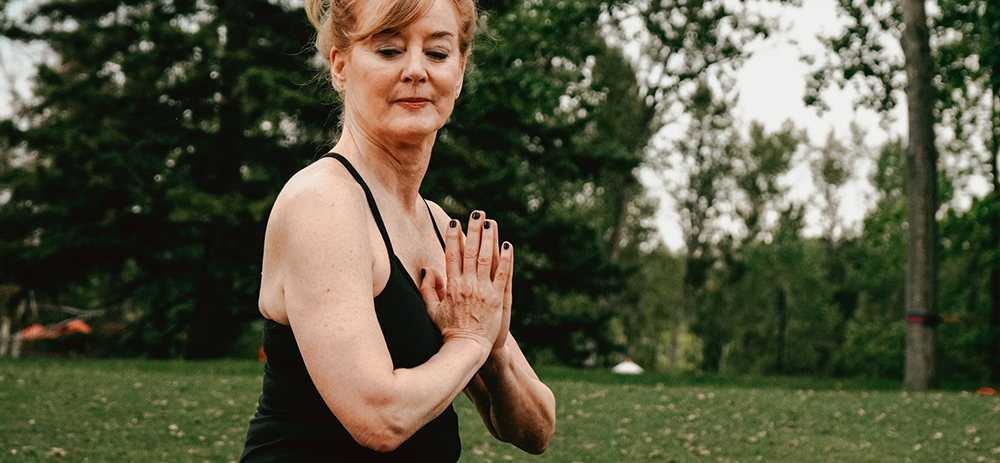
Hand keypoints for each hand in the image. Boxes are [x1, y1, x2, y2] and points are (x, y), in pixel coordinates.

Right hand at [419, 211, 512, 353]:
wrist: (467, 349)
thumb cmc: (449, 331)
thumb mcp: (432, 310)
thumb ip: (428, 289)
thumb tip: (427, 270)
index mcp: (451, 286)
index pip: (451, 255)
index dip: (453, 237)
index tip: (454, 222)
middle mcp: (467, 285)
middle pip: (470, 251)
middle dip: (473, 229)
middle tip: (477, 212)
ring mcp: (484, 291)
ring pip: (487, 258)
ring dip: (489, 237)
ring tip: (491, 222)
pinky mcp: (498, 298)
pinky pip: (503, 274)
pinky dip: (506, 259)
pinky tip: (508, 245)